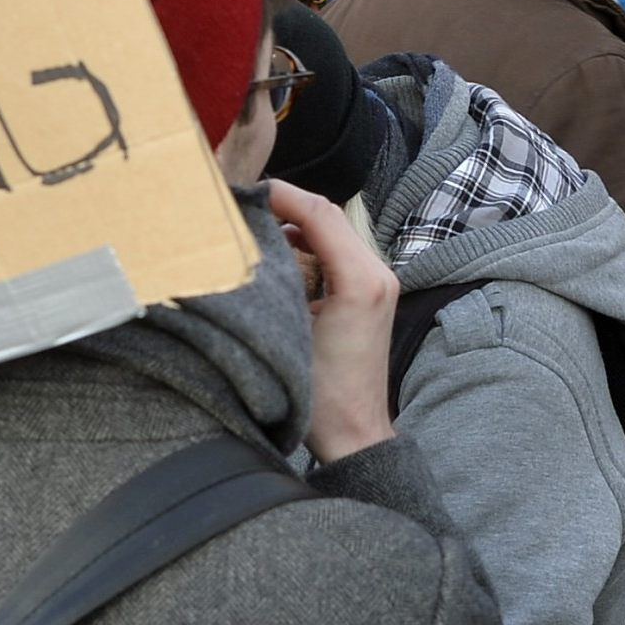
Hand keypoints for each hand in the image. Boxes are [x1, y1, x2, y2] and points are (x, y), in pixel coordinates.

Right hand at [266, 181, 397, 462]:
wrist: (354, 434)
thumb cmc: (320, 397)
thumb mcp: (290, 333)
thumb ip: (276, 281)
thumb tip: (248, 242)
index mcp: (361, 280)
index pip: (319, 214)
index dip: (281, 195)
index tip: (245, 190)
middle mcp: (378, 274)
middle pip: (329, 214)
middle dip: (287, 201)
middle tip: (245, 199)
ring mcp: (379, 282)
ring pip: (334, 229)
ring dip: (298, 218)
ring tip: (258, 217)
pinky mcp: (372, 293)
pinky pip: (340, 249)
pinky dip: (311, 237)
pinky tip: (284, 242)